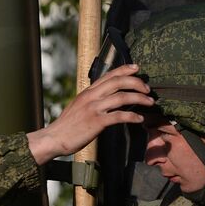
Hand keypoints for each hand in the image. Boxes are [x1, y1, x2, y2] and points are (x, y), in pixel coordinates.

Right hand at [26, 64, 152, 164]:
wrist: (54, 138)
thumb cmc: (68, 125)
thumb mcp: (79, 106)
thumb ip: (92, 100)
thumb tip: (106, 99)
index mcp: (88, 91)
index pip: (109, 75)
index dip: (124, 69)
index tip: (137, 67)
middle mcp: (91, 96)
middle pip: (118, 82)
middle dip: (137, 83)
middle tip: (148, 89)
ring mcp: (94, 108)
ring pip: (122, 97)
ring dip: (139, 99)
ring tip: (150, 103)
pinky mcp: (96, 122)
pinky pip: (119, 116)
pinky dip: (132, 117)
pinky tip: (139, 119)